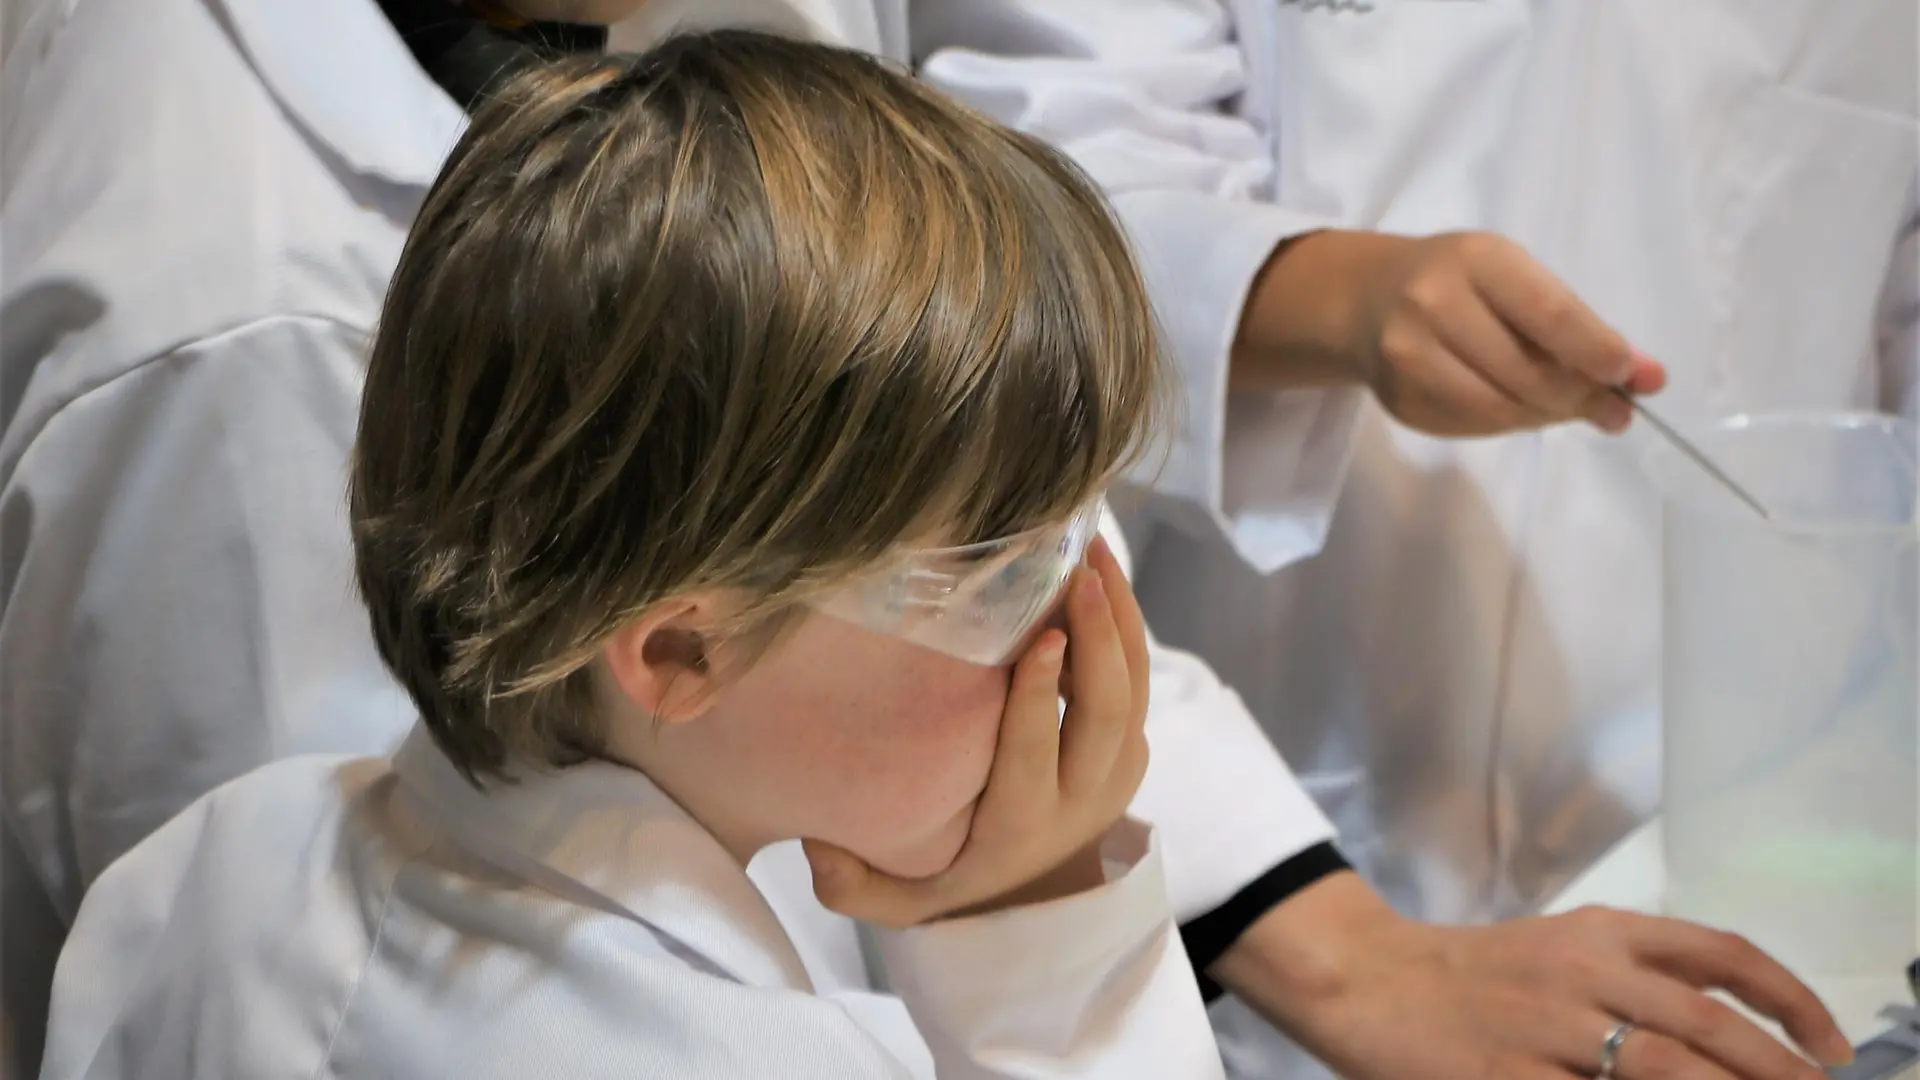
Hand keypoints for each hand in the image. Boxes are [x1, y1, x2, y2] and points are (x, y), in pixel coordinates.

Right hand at [802, 537, 1150, 927]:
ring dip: (1119, 617)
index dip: (1039, 695)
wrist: (1036, 897)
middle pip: (1105, 713)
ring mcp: (1117, 772)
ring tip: (1093, 551)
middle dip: (1097, 639)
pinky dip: (1126, 624)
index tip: (1041, 637)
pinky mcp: (1132, 747)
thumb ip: (853, 887)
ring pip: (1133, 688)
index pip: (1035, 753)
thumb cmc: (952, 875)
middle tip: (1076, 573)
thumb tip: (818, 848)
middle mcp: (1082, 798)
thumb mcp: (901, 899)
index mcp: (1021, 825)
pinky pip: (1140, 679)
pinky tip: (1102, 570)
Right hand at [1214, 874, 1850, 1079]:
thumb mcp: (1558, 951)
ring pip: (1659, 1066)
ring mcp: (1542, 1027)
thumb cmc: (1468, 974)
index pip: (1719, 954)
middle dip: (1774, 1068)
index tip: (1830, 1045)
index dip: (1788, 999)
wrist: (1365, 979)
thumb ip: (1634, 978)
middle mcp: (1579, 971)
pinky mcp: (1503, 1076)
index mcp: (1599, 932)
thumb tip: (1725, 1033)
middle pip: (1702, 1022)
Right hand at [1235, 229, 1667, 435]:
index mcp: (1474, 260)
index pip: (1549, 313)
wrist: (1367, 299)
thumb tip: (1648, 378)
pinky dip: (1512, 424)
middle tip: (1615, 409)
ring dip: (1549, 416)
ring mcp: (1407, 358)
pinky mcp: (1400, 401)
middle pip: (1528, 372)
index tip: (1631, 375)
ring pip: (1503, 409)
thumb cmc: (1460, 280)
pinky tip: (1519, 407)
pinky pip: (1476, 427)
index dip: (1597, 352)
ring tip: (1569, 407)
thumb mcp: (1515, 277)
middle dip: (1582, 396)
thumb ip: (1578, 324)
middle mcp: (1431, 305)